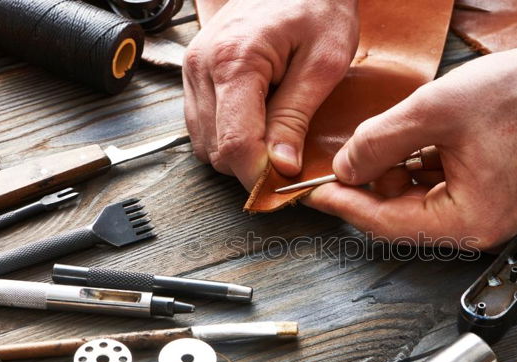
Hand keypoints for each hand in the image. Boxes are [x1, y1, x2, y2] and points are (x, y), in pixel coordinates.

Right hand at [183, 0, 358, 189]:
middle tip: (288, 164)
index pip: (235, 144)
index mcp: (235, 61)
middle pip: (216, 150)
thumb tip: (282, 167)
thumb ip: (296, 117)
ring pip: (206, 145)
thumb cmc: (316, 5)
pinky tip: (257, 126)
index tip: (286, 188)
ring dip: (239, 155)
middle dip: (252, 167)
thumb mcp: (323, 63)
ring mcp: (194, 70)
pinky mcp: (196, 74)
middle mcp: (203, 66)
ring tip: (275, 139)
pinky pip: (204, 127)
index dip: (260, 176)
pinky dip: (229, 138)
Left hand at [305, 46, 516, 249]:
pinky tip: (406, 144)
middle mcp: (479, 228)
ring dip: (391, 175)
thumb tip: (344, 166)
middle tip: (338, 164)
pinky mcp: (489, 193)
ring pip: (418, 201)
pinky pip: (438, 189)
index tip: (315, 192)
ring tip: (374, 145)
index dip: (346, 205)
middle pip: (401, 217)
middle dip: (368, 188)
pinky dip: (415, 168)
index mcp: (469, 221)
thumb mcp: (433, 111)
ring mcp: (486, 212)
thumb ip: (378, 142)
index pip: (387, 225)